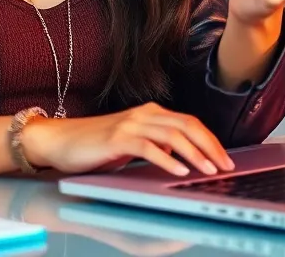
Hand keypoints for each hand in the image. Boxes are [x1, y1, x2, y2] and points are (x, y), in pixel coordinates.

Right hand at [21, 102, 234, 176]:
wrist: (58, 140)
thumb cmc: (93, 145)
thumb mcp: (131, 144)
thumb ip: (155, 145)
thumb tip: (180, 156)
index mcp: (149, 113)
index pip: (189, 122)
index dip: (210, 140)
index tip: (225, 158)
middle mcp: (142, 114)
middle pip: (187, 125)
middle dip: (210, 146)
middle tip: (226, 165)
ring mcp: (130, 124)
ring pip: (172, 135)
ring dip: (195, 154)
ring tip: (209, 170)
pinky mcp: (117, 138)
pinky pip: (148, 148)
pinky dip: (167, 160)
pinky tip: (179, 171)